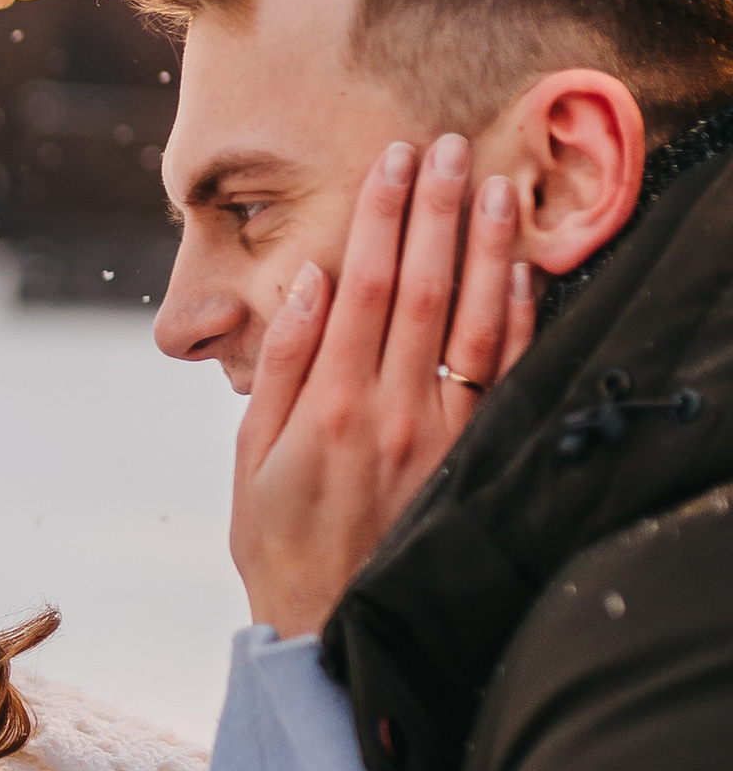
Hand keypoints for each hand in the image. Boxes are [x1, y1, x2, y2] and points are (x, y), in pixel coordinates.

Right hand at [231, 136, 536, 638]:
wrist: (332, 625)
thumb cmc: (278, 539)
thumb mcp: (250, 457)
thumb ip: (281, 366)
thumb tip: (309, 284)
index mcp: (327, 406)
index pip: (361, 286)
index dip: (380, 217)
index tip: (392, 161)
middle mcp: (391, 413)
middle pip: (421, 288)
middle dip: (435, 210)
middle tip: (447, 145)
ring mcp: (440, 435)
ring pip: (472, 321)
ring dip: (485, 248)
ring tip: (494, 185)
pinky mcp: (471, 455)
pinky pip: (503, 373)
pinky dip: (514, 316)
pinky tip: (520, 268)